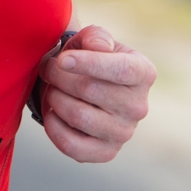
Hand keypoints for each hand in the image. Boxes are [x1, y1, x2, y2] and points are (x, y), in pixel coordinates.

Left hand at [37, 25, 154, 161]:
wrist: (88, 89)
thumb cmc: (90, 58)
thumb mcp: (93, 39)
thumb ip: (96, 37)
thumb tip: (98, 47)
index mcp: (143, 73)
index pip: (121, 70)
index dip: (88, 63)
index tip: (61, 59)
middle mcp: (139, 106)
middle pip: (91, 90)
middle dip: (59, 77)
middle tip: (47, 69)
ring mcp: (124, 133)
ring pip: (79, 116)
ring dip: (54, 98)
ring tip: (51, 88)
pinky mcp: (106, 152)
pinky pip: (73, 145)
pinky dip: (53, 127)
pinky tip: (51, 112)